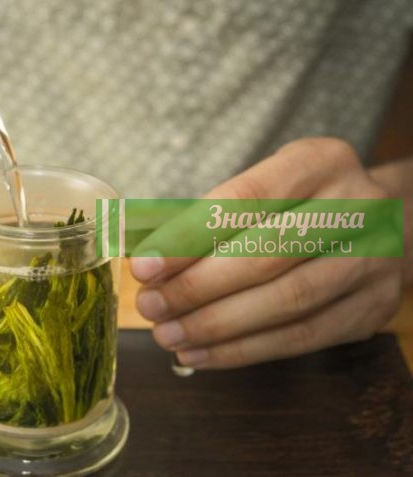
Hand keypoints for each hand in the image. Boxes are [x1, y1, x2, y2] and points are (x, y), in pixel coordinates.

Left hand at [131, 137, 402, 368]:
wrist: (380, 227)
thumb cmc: (298, 206)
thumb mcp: (262, 190)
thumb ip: (207, 218)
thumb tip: (143, 257)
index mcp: (317, 162)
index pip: (244, 201)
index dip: (188, 237)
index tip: (144, 265)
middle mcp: (356, 207)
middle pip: (266, 255)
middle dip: (196, 287)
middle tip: (150, 306)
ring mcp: (372, 259)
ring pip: (287, 301)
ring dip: (216, 325)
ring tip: (168, 334)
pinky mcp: (373, 308)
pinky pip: (302, 337)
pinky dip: (243, 350)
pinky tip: (201, 354)